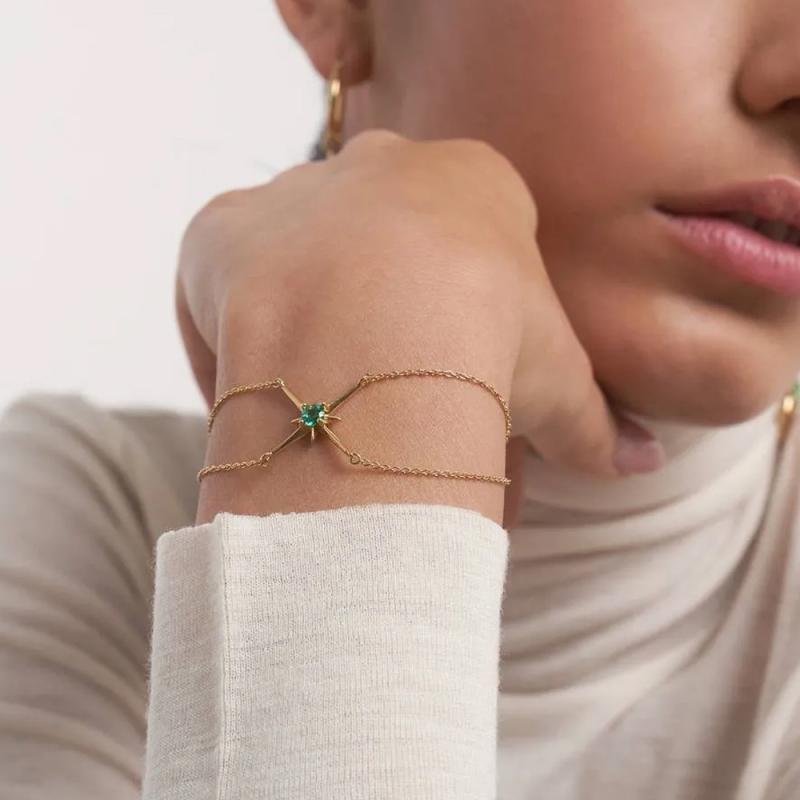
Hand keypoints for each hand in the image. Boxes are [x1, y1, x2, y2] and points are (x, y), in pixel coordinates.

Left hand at [176, 130, 662, 526]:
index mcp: (468, 183)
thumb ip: (597, 422)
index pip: (469, 247)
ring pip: (302, 262)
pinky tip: (267, 396)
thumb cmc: (488, 345)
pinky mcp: (221, 229)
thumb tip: (643, 460)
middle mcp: (377, 167)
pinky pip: (224, 284)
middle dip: (391, 328)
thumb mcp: (556, 388)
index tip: (463, 388)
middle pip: (381, 250)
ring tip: (329, 412)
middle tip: (394, 407)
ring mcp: (294, 191)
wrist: (380, 330)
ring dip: (317, 330)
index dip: (469, 328)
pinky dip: (239, 338)